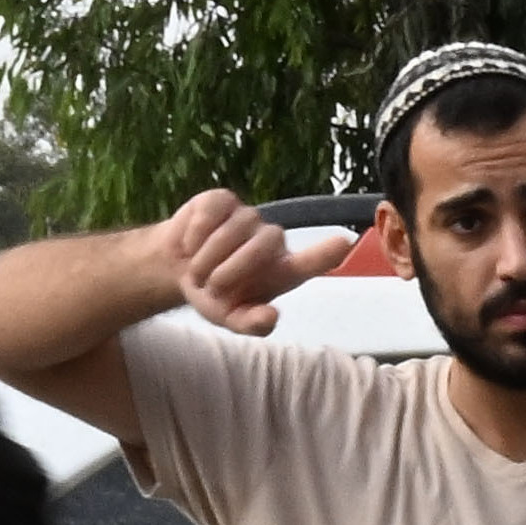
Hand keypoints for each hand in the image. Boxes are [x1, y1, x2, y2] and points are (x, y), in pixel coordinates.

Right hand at [157, 188, 347, 335]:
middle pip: (261, 248)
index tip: (345, 242)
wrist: (180, 270)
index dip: (326, 252)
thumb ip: (252, 324)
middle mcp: (271, 240)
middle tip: (211, 287)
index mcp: (282, 271)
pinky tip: (189, 245)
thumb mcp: (231, 319)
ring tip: (199, 271)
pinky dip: (194, 235)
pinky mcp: (222, 200)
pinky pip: (210, 215)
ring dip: (207, 257)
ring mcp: (248, 217)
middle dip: (230, 271)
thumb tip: (271, 317)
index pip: (311, 261)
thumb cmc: (215, 296)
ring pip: (232, 231)